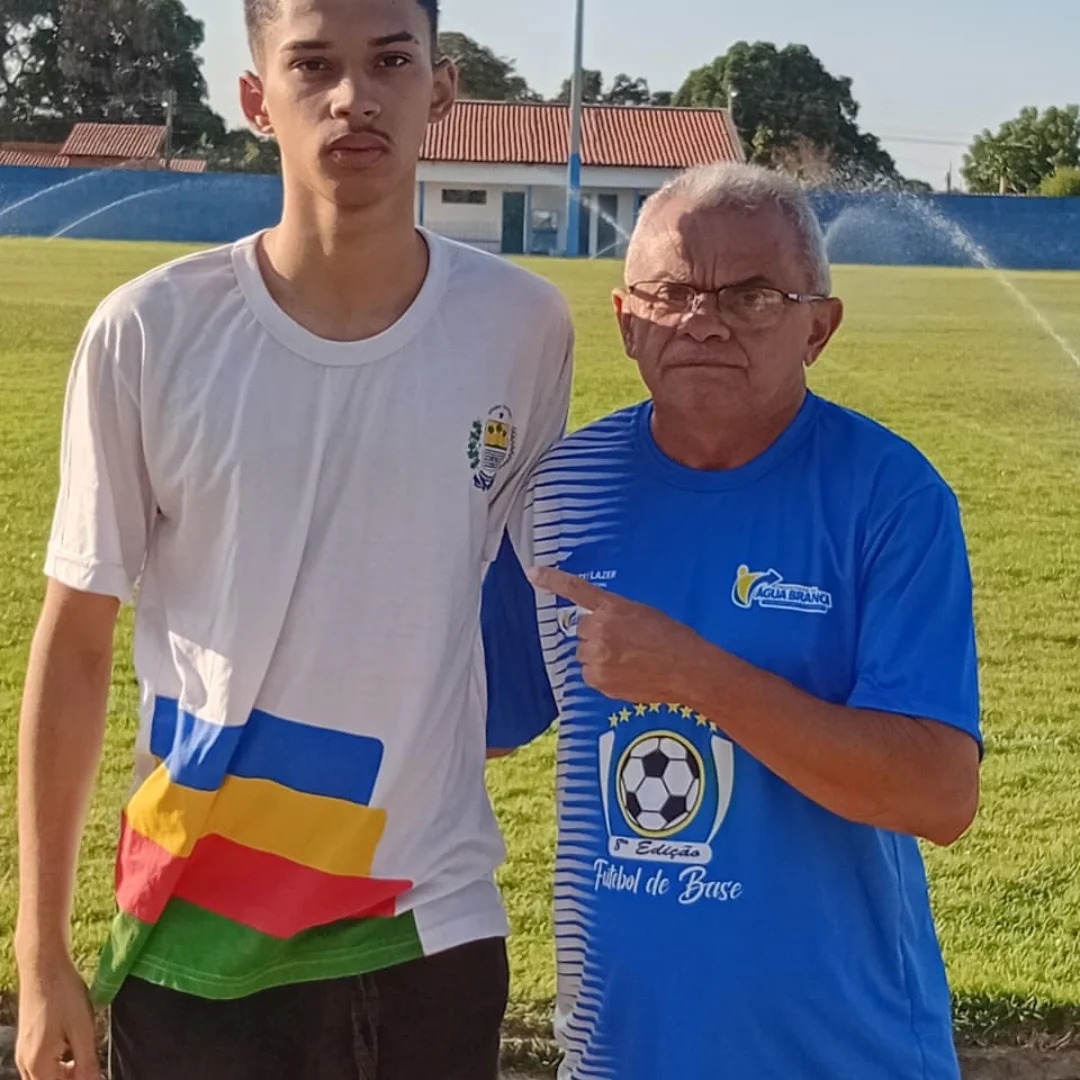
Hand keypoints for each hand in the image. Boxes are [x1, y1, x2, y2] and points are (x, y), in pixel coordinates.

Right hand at [15, 952, 100, 1079]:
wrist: (43, 967)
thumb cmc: (64, 995)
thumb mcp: (82, 1029)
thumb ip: (87, 1062)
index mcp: (38, 1064)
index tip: (97, 1074)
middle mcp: (25, 1063)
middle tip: (92, 1070)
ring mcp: (23, 1052)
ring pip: (42, 1078)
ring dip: (63, 1076)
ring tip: (85, 1061)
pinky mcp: (26, 1042)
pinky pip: (39, 1066)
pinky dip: (56, 1066)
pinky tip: (73, 1051)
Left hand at [528, 566, 709, 703]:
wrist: (688, 669)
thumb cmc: (673, 638)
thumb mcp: (643, 613)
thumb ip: (616, 615)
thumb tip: (601, 624)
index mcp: (611, 608)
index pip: (576, 590)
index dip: (552, 580)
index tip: (532, 572)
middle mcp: (599, 630)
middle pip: (583, 630)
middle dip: (598, 635)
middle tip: (624, 643)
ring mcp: (597, 656)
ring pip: (585, 653)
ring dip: (599, 655)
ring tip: (628, 660)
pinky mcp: (599, 679)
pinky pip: (590, 675)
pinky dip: (602, 675)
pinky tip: (625, 674)